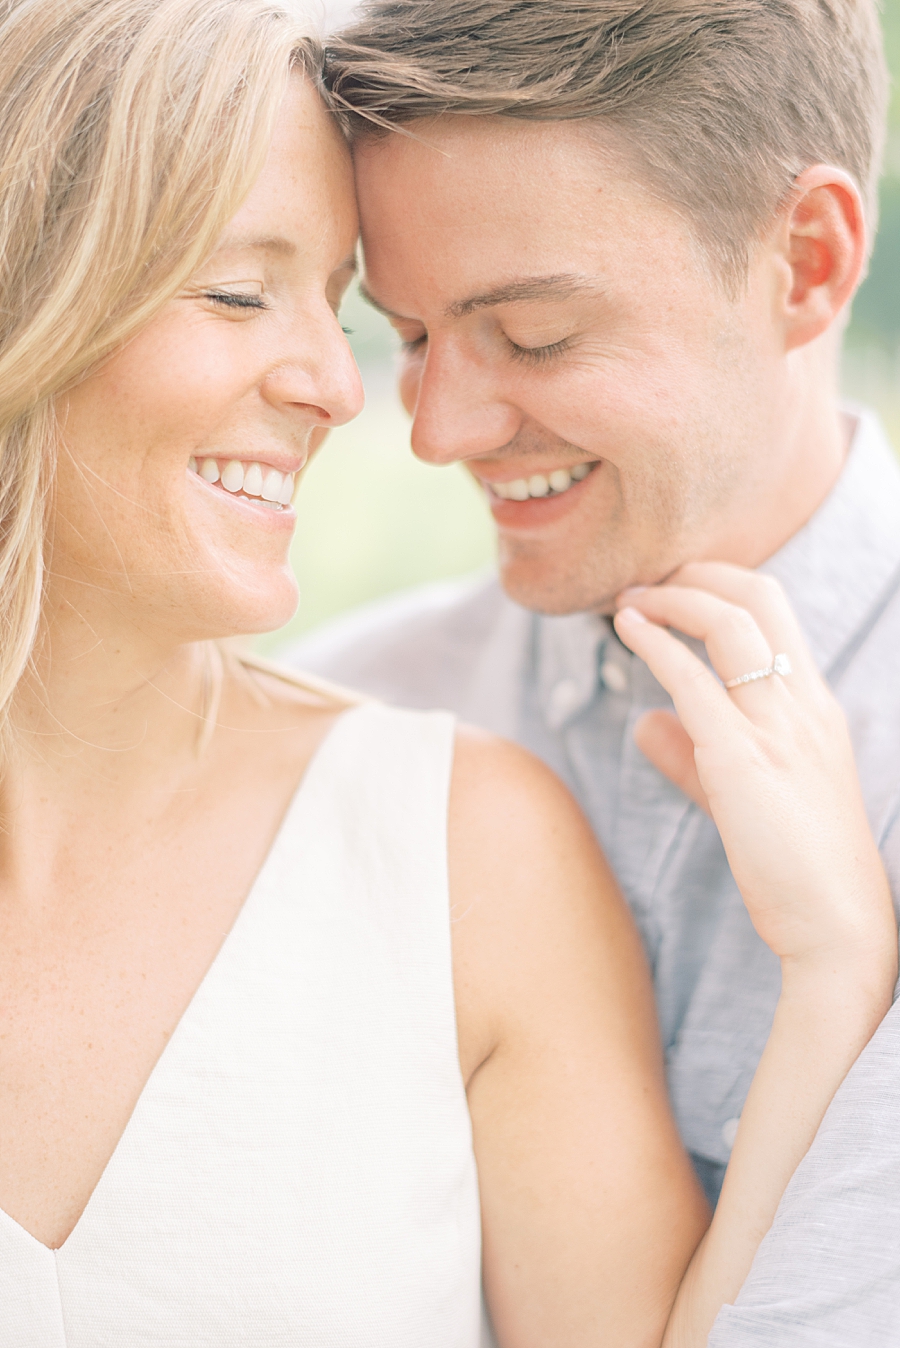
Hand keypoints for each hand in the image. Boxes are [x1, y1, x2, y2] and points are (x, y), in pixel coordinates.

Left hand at [613, 562, 894, 971]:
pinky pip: (694, 682)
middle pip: (758, 599)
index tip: (677, 584)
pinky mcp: (743, 759)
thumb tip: (644, 723)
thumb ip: (692, 754)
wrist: (838, 926)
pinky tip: (628, 630)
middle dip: (698, 574)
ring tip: (629, 598)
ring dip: (671, 599)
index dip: (722, 585)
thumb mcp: (740, 795)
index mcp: (814, 707)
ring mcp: (778, 728)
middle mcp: (803, 705)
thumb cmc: (797, 865)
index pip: (776, 613)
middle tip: (650, 577)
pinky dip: (656, 644)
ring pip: (728, 626)